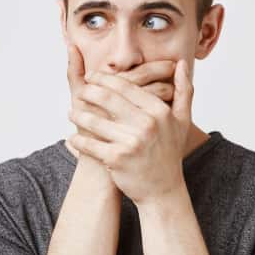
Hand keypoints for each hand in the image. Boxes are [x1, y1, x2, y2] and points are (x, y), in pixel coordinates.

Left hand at [67, 55, 194, 205]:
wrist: (163, 190)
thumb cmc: (169, 153)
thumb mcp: (182, 120)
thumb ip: (183, 90)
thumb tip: (181, 63)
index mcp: (159, 111)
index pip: (126, 87)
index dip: (104, 79)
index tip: (92, 76)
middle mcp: (146, 124)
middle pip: (108, 99)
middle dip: (88, 93)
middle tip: (78, 92)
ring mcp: (131, 142)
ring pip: (95, 122)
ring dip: (78, 117)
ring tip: (71, 113)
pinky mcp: (117, 159)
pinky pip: (91, 146)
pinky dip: (78, 142)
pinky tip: (71, 139)